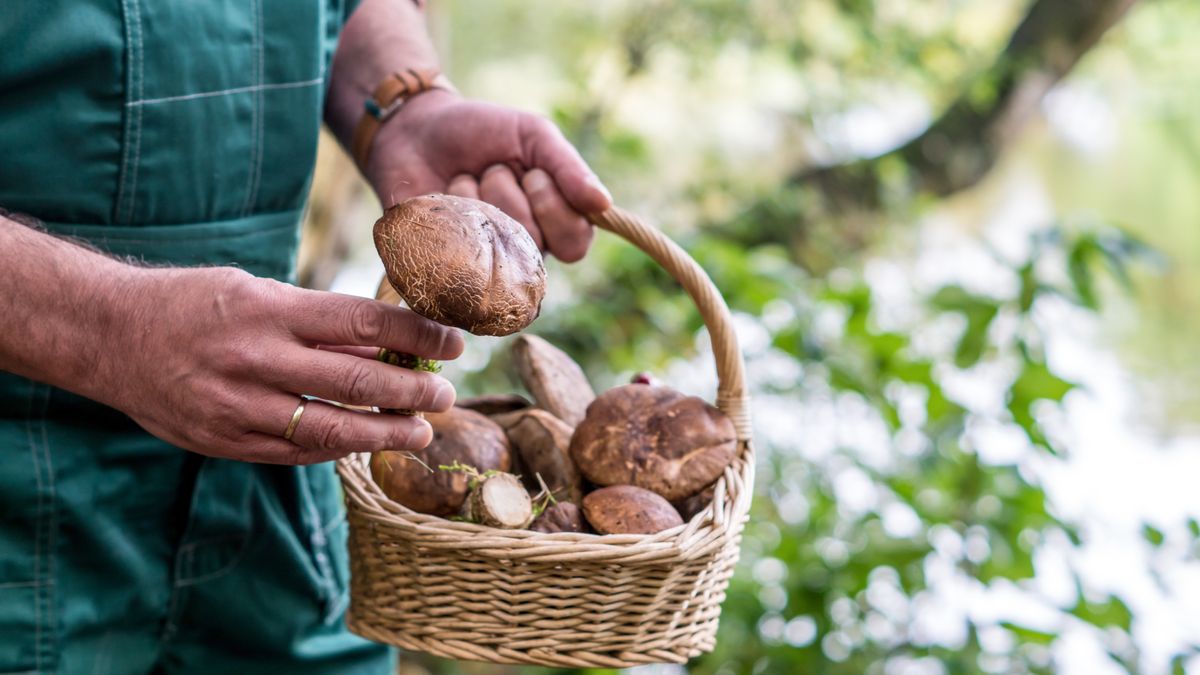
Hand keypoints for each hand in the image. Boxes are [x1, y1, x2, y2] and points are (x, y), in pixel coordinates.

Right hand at [99, 266, 464, 464]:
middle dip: (413, 393)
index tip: (454, 343)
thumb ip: (319, 325)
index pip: (364, 324)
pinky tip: (364, 443)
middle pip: (357, 383)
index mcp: (270, 310)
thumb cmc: (195, 303)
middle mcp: (256, 359)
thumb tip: (389, 348)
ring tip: (419, 431)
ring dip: (385, 434)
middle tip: (445, 394)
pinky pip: (295, 452)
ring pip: (331, 429)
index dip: (418, 337)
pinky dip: (337, 449)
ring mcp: (238, 406)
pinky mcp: (223, 441)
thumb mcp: (258, 292)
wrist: (109, 335)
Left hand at [365, 90, 611, 261]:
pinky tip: (439, 195)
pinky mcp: (440, 264)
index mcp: (552, 223)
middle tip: (492, 170)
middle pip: (533, 246)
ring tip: (463, 179)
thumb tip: (604, 204)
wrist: (416, 127)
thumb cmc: (481, 132)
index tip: (532, 172)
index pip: (575, 244)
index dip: (554, 208)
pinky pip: (453, 249)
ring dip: (475, 197)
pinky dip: (446, 208)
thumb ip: (568, 167)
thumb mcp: (532, 135)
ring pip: (492, 247)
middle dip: (509, 195)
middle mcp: (520, 250)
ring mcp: (480, 261)